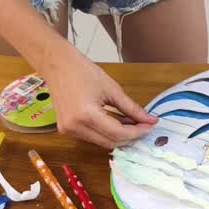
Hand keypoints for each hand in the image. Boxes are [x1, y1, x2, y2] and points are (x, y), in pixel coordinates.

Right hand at [39, 47, 156, 148]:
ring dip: (118, 136)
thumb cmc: (84, 72)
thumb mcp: (112, 89)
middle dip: (129, 137)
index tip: (150, 126)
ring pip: (101, 142)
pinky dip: (106, 133)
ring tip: (131, 124)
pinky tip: (116, 124)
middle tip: (143, 126)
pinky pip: (91, 138)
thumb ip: (132, 108)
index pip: (118, 133)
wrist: (58, 65)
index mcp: (87, 115)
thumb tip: (150, 120)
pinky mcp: (66, 130)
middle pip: (110, 142)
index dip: (137, 132)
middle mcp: (75, 127)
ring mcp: (68, 131)